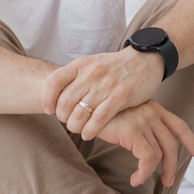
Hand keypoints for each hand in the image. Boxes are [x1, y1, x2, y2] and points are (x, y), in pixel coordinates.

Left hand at [43, 47, 164, 138]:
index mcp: (81, 64)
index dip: (47, 99)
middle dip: (63, 117)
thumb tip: (56, 96)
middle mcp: (91, 74)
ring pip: (80, 113)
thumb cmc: (116, 66)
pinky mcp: (121, 96)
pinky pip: (99, 119)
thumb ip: (76, 77)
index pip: (53, 82)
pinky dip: (90, 130)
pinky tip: (89, 134)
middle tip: (68, 121)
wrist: (146, 60)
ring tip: (78, 129)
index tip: (49, 109)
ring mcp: (106, 85)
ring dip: (75, 126)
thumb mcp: (93, 64)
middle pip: (65, 103)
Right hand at [90, 99, 193, 187]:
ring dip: (155, 172)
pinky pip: (147, 158)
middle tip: (168, 181)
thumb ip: (137, 125)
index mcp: (153, 108)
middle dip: (172, 165)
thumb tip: (141, 145)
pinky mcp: (132, 131)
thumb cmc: (99, 111)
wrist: (83, 102)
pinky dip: (144, 172)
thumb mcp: (124, 114)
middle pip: (171, 143)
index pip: (178, 124)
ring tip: (141, 181)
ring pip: (159, 153)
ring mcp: (143, 121)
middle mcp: (152, 113)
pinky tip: (135, 179)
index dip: (190, 140)